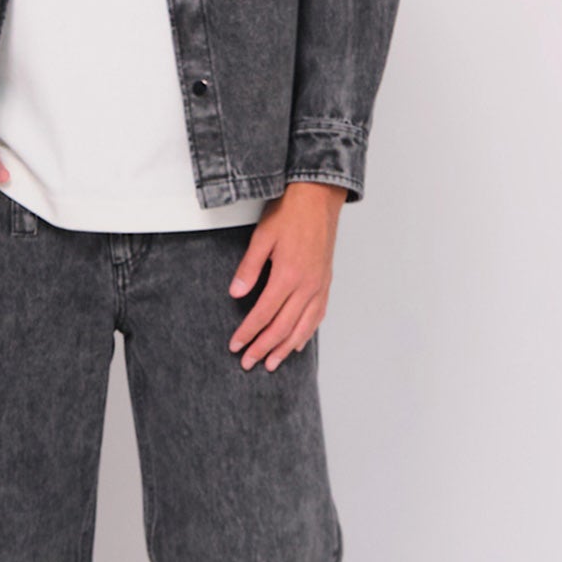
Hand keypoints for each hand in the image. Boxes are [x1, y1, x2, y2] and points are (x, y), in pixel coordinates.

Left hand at [226, 181, 347, 370]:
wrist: (319, 197)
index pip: (263, 314)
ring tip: (272, 363)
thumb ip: (248, 268)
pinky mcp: (326, 282)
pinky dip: (307, 333)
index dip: (248, 333)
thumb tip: (235, 294)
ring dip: (285, 348)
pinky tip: (297, 344)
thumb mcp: (261, 237)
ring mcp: (319, 285)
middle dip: (264, 348)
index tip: (235, 346)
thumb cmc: (289, 213)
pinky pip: (317, 315)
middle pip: (282, 327)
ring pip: (302, 327)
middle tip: (248, 363)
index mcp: (287, 275)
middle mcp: (306, 285)